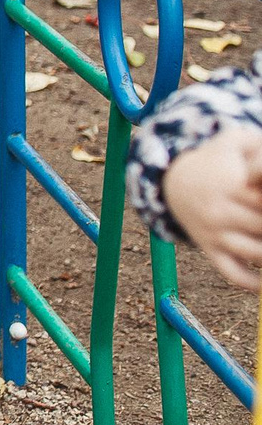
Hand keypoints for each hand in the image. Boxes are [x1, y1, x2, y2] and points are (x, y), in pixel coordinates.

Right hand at [166, 127, 261, 289]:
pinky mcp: (209, 248)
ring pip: (256, 253)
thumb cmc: (217, 159)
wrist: (172, 178)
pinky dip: (252, 283)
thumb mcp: (237, 142)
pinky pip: (233, 272)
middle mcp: (221, 210)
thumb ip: (259, 149)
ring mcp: (214, 232)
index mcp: (233, 184)